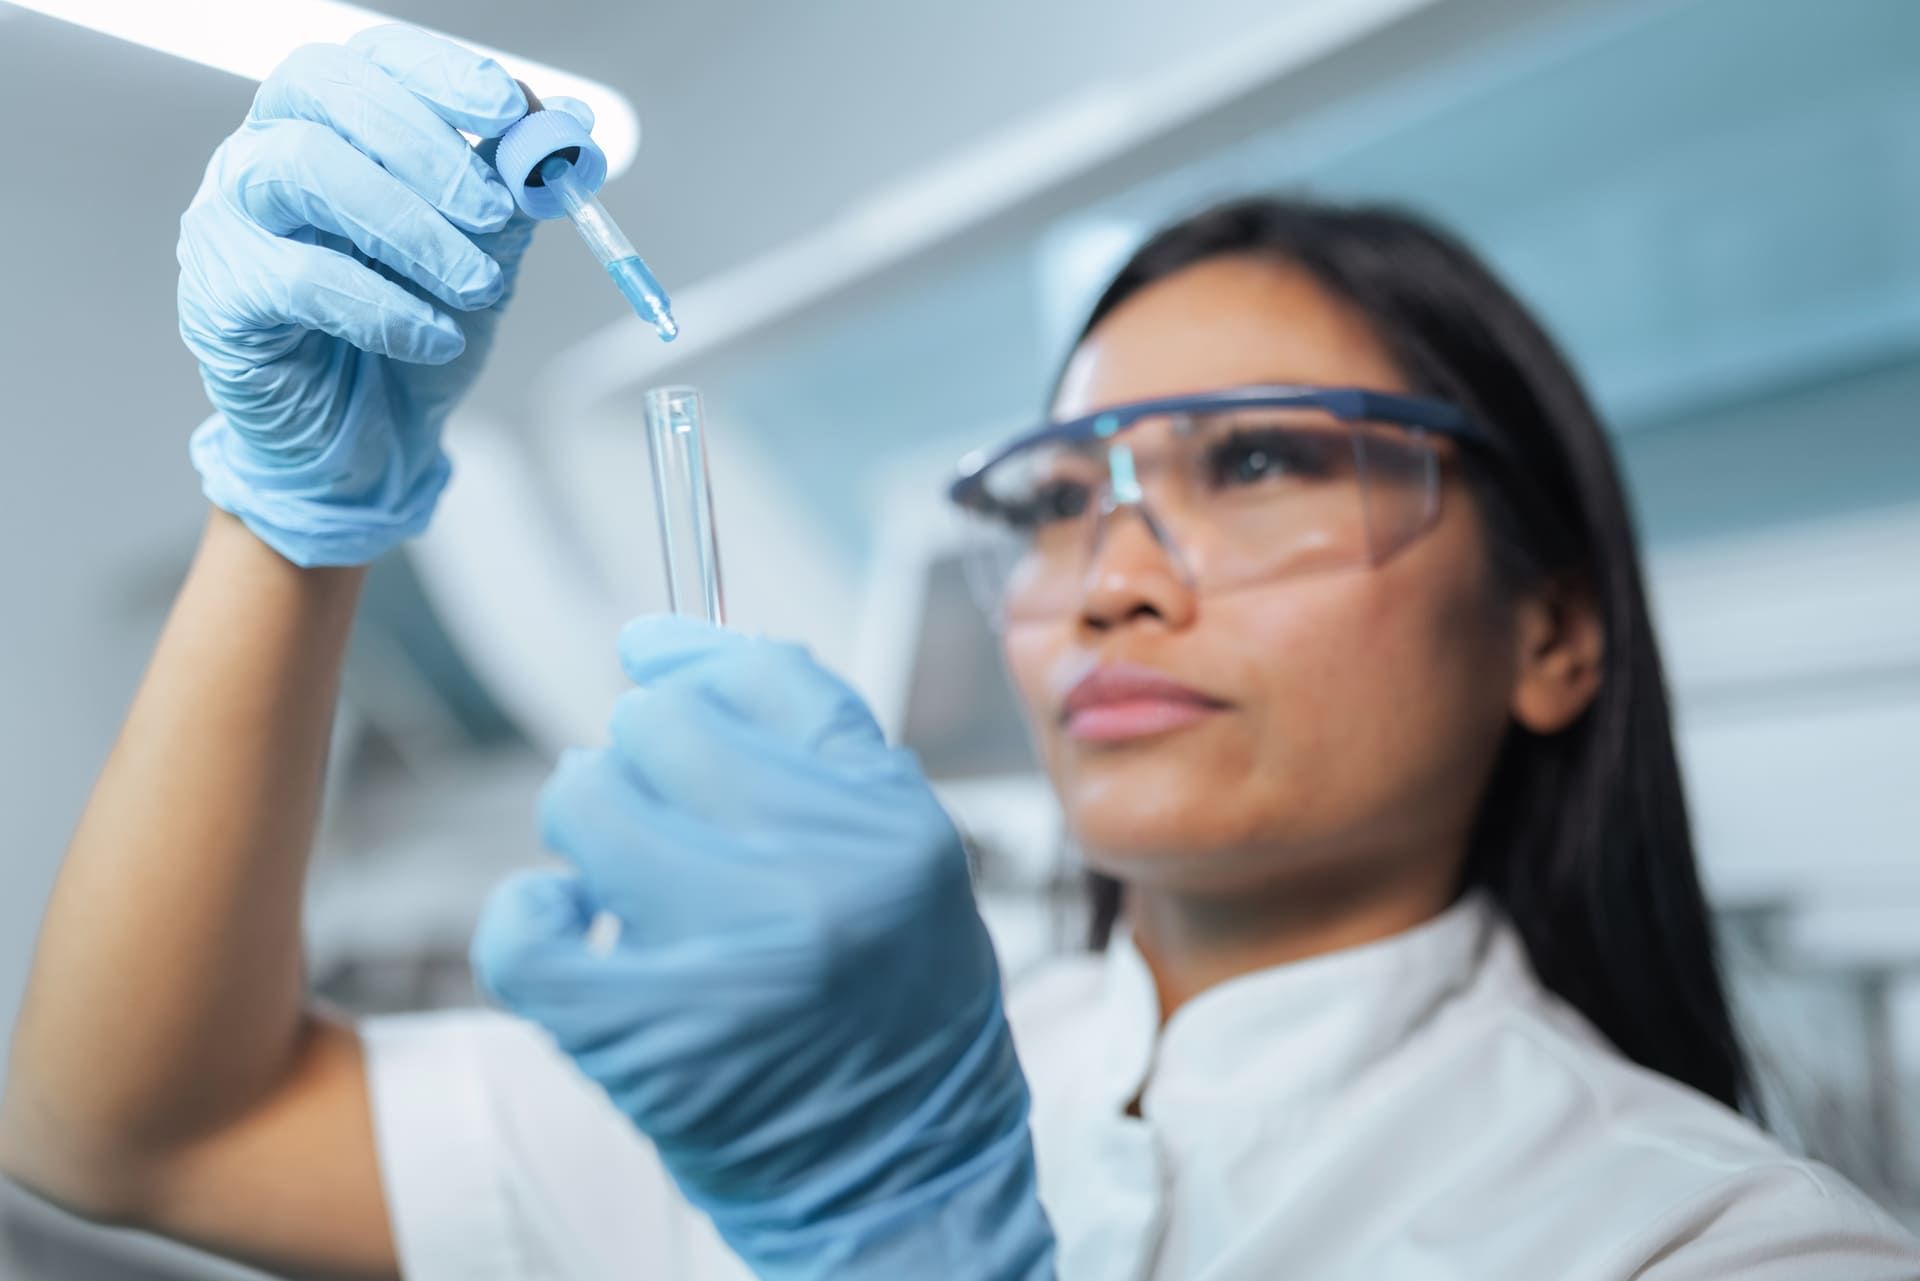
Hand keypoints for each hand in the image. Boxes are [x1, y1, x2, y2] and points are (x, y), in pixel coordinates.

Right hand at [177, 25, 586, 566]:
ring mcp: (229, 216)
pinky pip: (294, 276)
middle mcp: (267, 150)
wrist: (369, 439)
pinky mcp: (219, 295)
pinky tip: (434, 337)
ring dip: (409, 225)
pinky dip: (382, 307)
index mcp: (333, 123)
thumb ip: (514, 192)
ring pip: (302, 168)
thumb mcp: (484, 257)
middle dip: (425, 146)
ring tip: (477, 284)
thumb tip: (570, 123)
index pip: (372, 58)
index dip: (439, 71)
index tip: (507, 109)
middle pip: (325, 90)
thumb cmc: (414, 333)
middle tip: (495, 213)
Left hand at [472, 618, 1055, 1279]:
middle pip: (664, 728)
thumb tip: (666, 646)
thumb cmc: (900, 1009)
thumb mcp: (908, 859)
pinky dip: (526, 917)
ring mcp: (729, 960)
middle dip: (640, 755)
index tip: (653, 658)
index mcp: (892, 826)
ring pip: (587, 801)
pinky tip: (564, 924)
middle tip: (657, 810)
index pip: (767, 677)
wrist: (905, 1178)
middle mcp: (820, 880)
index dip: (691, 655)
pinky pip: (523, 933)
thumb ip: (817, 752)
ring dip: (587, 823)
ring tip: (617, 873)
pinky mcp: (644, 1041)